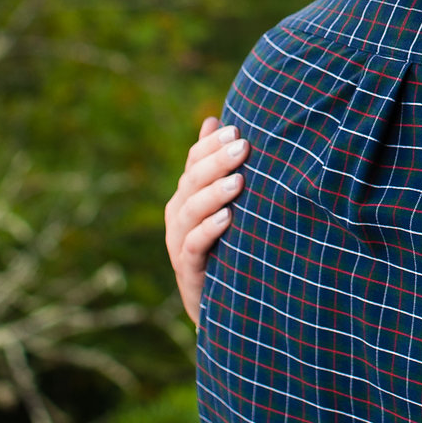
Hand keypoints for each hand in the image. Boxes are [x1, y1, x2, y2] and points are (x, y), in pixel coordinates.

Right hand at [164, 117, 249, 327]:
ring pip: (190, 212)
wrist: (224, 303)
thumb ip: (216, 164)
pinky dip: (208, 231)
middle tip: (242, 146)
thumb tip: (213, 119)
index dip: (210, 145)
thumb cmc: (228, 244)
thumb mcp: (224, 202)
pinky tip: (227, 219)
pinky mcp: (188, 270)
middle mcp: (178, 215)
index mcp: (187, 195)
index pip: (193, 162)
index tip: (236, 128)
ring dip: (213, 194)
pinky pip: (193, 246)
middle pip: (192, 182)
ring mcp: (179, 242)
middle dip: (216, 162)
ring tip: (238, 181)